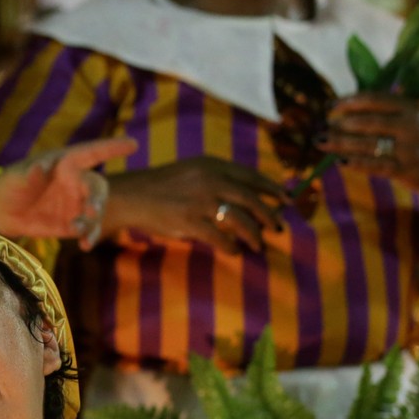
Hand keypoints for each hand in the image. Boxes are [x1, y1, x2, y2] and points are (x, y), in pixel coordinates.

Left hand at [0, 137, 135, 250]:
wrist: (1, 211)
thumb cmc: (10, 184)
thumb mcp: (16, 177)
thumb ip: (29, 173)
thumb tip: (42, 167)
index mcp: (66, 163)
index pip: (92, 152)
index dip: (112, 148)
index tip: (132, 145)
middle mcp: (76, 181)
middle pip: (97, 187)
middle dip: (98, 199)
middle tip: (92, 211)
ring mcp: (76, 203)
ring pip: (95, 211)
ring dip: (92, 221)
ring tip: (77, 231)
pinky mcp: (72, 223)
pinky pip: (87, 230)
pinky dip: (89, 237)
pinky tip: (85, 246)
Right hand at [101, 156, 291, 253]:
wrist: (132, 196)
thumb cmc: (161, 187)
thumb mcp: (192, 172)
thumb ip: (217, 180)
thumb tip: (246, 199)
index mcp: (213, 165)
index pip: (252, 176)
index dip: (273, 189)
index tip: (287, 200)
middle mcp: (211, 180)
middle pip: (252, 199)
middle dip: (269, 216)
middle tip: (278, 228)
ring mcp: (201, 200)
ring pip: (240, 220)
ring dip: (253, 235)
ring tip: (259, 245)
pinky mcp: (190, 221)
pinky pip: (220, 237)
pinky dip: (231, 247)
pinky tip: (235, 252)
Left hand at [321, 93, 418, 201]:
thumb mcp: (412, 118)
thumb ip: (387, 111)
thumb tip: (347, 107)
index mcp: (412, 107)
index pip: (376, 100)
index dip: (350, 101)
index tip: (330, 105)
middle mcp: (412, 126)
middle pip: (369, 122)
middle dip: (342, 124)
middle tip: (323, 125)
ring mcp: (410, 149)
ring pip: (369, 145)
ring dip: (341, 143)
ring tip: (322, 141)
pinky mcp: (406, 170)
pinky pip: (375, 165)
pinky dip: (355, 162)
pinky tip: (339, 160)